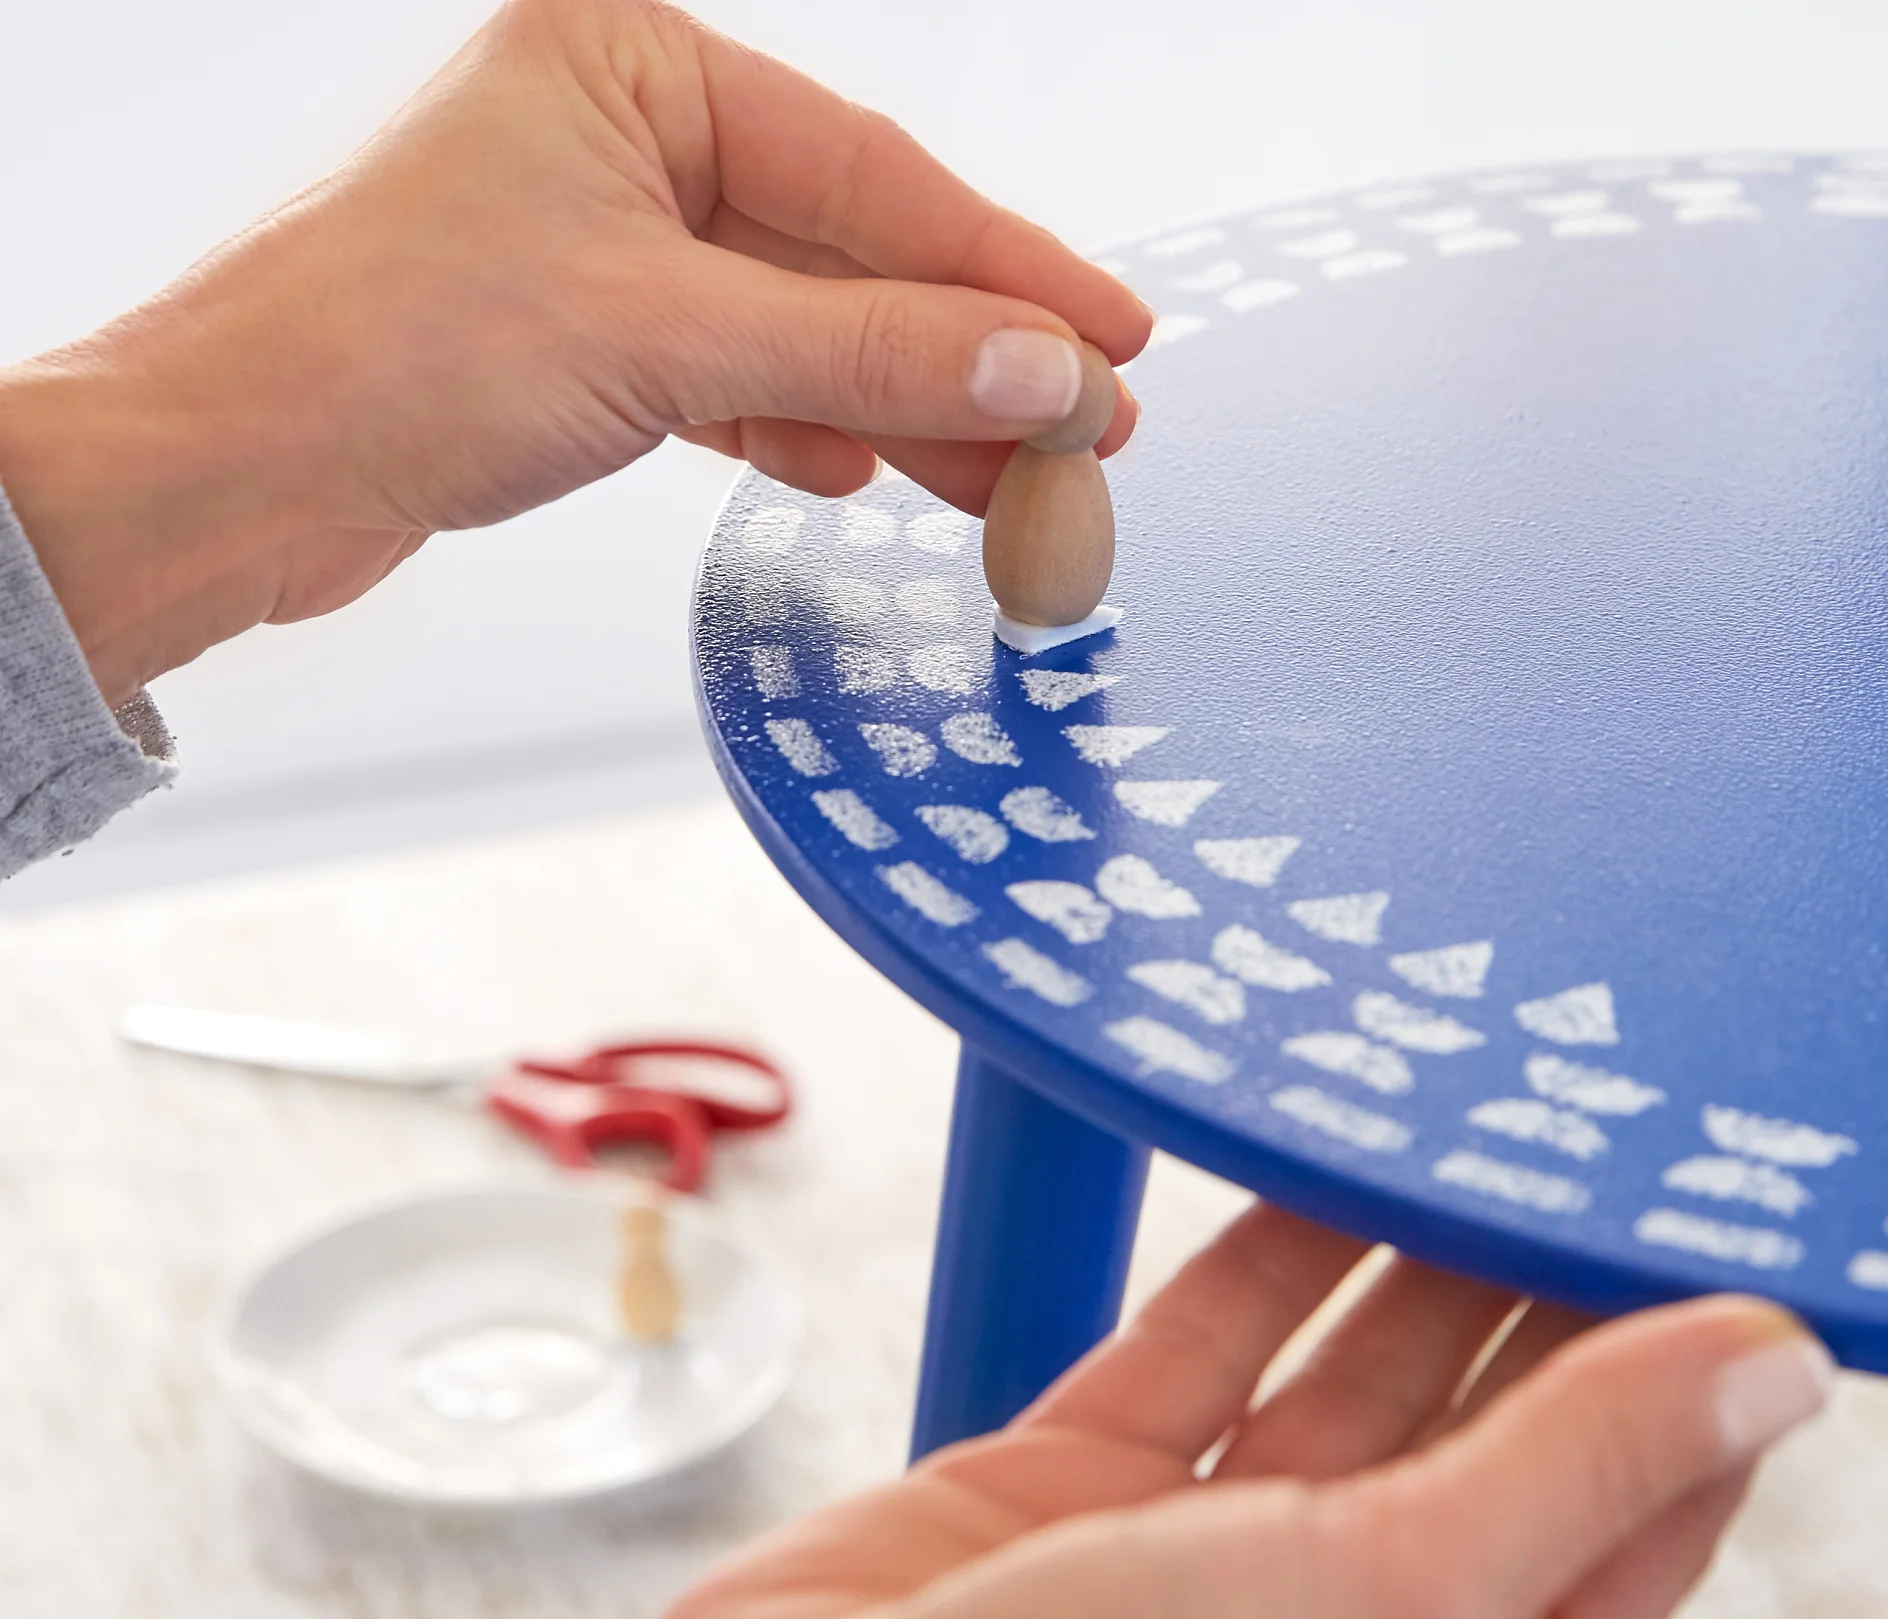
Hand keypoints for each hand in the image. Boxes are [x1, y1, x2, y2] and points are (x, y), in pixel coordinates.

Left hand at [0, 0, 1147, 702]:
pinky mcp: (582, 345)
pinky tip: (865, 470)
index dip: (1005, 268)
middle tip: (1081, 428)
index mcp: (633, 60)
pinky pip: (735, 379)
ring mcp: (602, 242)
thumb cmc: (391, 348)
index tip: (1109, 339)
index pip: (870, 169)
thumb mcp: (670, 333)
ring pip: (796, 326)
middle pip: (844, 251)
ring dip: (899, 405)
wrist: (239, 471)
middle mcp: (621, 136)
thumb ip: (867, 349)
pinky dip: (802, 428)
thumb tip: (1035, 366)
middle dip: (963, 350)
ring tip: (1002, 476)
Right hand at [611, 1203, 1832, 1618]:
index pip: (1618, 1521)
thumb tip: (1765, 1367)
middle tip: (1574, 1145)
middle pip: (1476, 1429)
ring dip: (1397, 1256)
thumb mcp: (1397, 1611)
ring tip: (1460, 1128)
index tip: (1707, 1239)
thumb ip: (1574, 1471)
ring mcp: (1194, 1559)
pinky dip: (1249, 1259)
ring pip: (1329, 1372)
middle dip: (1532, 1294)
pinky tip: (1302, 1170)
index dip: (1677, 1382)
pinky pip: (1189, 1348)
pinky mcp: (1071, 1489)